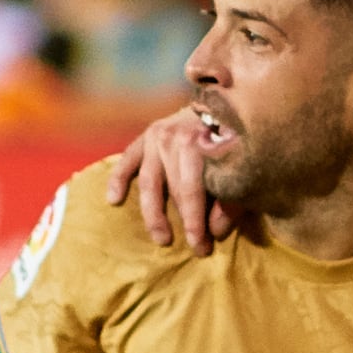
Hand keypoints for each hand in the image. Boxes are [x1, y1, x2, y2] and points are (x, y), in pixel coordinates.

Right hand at [103, 108, 231, 248]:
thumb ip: (230, 199)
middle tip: (194, 248)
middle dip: (184, 222)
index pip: (194, 190)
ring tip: (162, 238)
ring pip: (149, 181)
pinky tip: (113, 200)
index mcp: (202, 142)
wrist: (222, 104)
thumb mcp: (239, 169)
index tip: (202, 247)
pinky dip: (117, 179)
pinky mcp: (145, 136)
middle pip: (174, 188)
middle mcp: (176, 137)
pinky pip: (127, 160)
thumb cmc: (232, 142)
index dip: (197, 222)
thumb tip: (216, 231)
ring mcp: (158, 136)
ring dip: (153, 213)